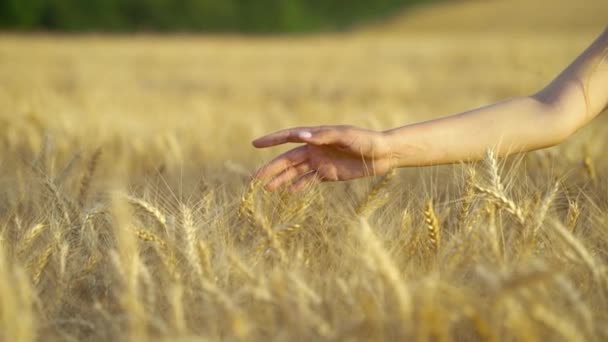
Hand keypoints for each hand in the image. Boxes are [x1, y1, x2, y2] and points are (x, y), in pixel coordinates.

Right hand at [252, 125, 392, 190]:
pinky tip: (287, 193)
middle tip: (254, 178)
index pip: (289, 138)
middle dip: (271, 168)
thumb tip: (301, 136)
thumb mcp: (345, 136)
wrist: (383, 153)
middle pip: (288, 159)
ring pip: (295, 172)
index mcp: (316, 136)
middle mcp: (315, 148)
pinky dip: (298, 186)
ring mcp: (321, 162)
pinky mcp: (329, 174)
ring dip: (281, 180)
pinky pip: (309, 181)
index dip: (272, 140)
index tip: (255, 144)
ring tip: (266, 189)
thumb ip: (324, 136)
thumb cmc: (365, 140)